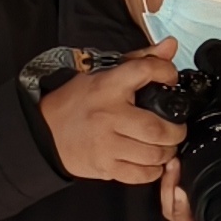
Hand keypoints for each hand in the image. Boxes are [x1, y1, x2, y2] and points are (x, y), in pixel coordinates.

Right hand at [40, 45, 182, 185]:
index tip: (171, 78)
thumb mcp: (102, 74)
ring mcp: (106, 145)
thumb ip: (140, 60)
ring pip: (152, 154)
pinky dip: (154, 170)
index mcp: (107, 87)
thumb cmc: (76, 102)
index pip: (144, 71)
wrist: (44, 132)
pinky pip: (140, 174)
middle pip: (157, 128)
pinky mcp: (105, 167)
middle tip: (177, 129)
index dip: (166, 72)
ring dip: (167, 152)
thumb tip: (171, 46)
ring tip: (166, 146)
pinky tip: (153, 161)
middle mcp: (108, 116)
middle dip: (176, 131)